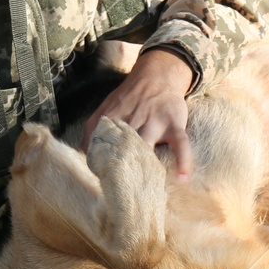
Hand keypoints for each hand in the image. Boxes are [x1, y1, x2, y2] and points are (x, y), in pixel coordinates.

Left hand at [82, 48, 195, 180]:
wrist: (157, 76)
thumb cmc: (130, 98)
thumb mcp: (107, 107)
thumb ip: (94, 129)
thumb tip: (84, 154)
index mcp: (113, 118)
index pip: (103, 143)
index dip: (101, 162)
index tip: (100, 180)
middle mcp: (133, 120)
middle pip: (124, 149)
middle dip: (121, 169)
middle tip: (121, 191)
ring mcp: (155, 122)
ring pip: (148, 148)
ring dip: (145, 168)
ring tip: (143, 190)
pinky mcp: (174, 124)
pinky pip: (181, 143)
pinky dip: (183, 160)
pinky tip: (182, 177)